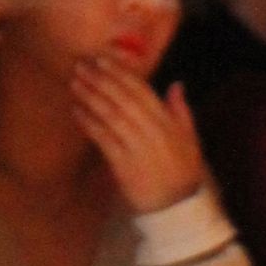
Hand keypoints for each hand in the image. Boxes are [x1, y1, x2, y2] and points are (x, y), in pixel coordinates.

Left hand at [69, 58, 204, 214]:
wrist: (176, 206)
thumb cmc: (182, 170)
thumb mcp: (190, 138)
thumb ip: (182, 110)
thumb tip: (176, 84)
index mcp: (168, 122)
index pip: (142, 90)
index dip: (120, 73)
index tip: (102, 59)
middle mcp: (152, 130)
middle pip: (123, 98)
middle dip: (101, 79)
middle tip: (82, 65)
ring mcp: (137, 147)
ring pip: (111, 115)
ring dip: (91, 97)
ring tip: (75, 83)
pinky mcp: (123, 164)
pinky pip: (103, 139)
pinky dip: (89, 123)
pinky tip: (76, 111)